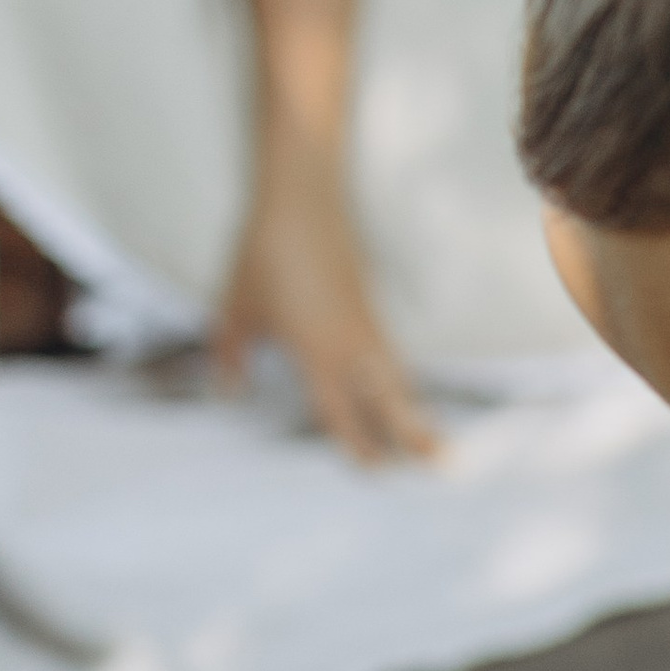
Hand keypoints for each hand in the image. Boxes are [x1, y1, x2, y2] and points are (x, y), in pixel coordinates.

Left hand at [212, 162, 438, 464]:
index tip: (376, 472)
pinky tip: (403, 390)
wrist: (301, 198)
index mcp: (317, 351)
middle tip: (443, 465)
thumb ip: (232, 354)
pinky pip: (392, 355)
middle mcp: (350, 344)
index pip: (342, 410)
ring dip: (415, 410)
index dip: (358, 443)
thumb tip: (226, 393)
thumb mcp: (237, 306)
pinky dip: (403, 381)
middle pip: (390, 400)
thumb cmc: (266, 252)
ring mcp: (366, 324)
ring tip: (434, 440)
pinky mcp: (369, 306)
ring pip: (397, 378)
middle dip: (415, 434)